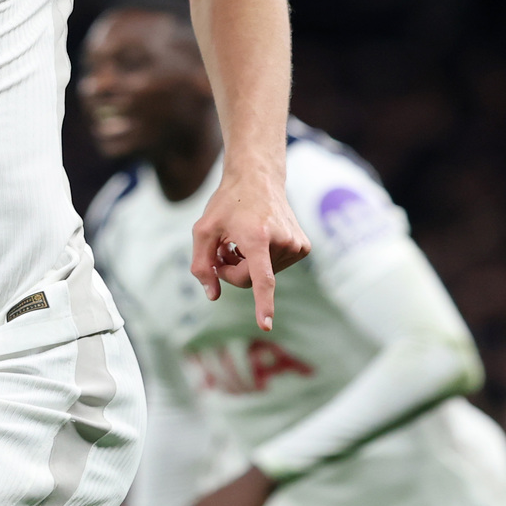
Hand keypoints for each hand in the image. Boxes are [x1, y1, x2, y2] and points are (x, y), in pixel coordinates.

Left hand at [190, 169, 309, 330]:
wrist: (258, 180)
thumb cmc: (228, 204)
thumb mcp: (203, 230)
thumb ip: (202, 265)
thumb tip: (213, 295)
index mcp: (256, 237)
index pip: (261, 278)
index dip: (263, 304)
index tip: (266, 325)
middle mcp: (282, 241)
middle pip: (250, 279)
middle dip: (232, 271)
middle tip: (223, 250)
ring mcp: (296, 244)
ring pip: (263, 276)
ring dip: (247, 265)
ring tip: (241, 241)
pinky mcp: (303, 247)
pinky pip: (276, 268)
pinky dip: (262, 261)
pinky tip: (257, 241)